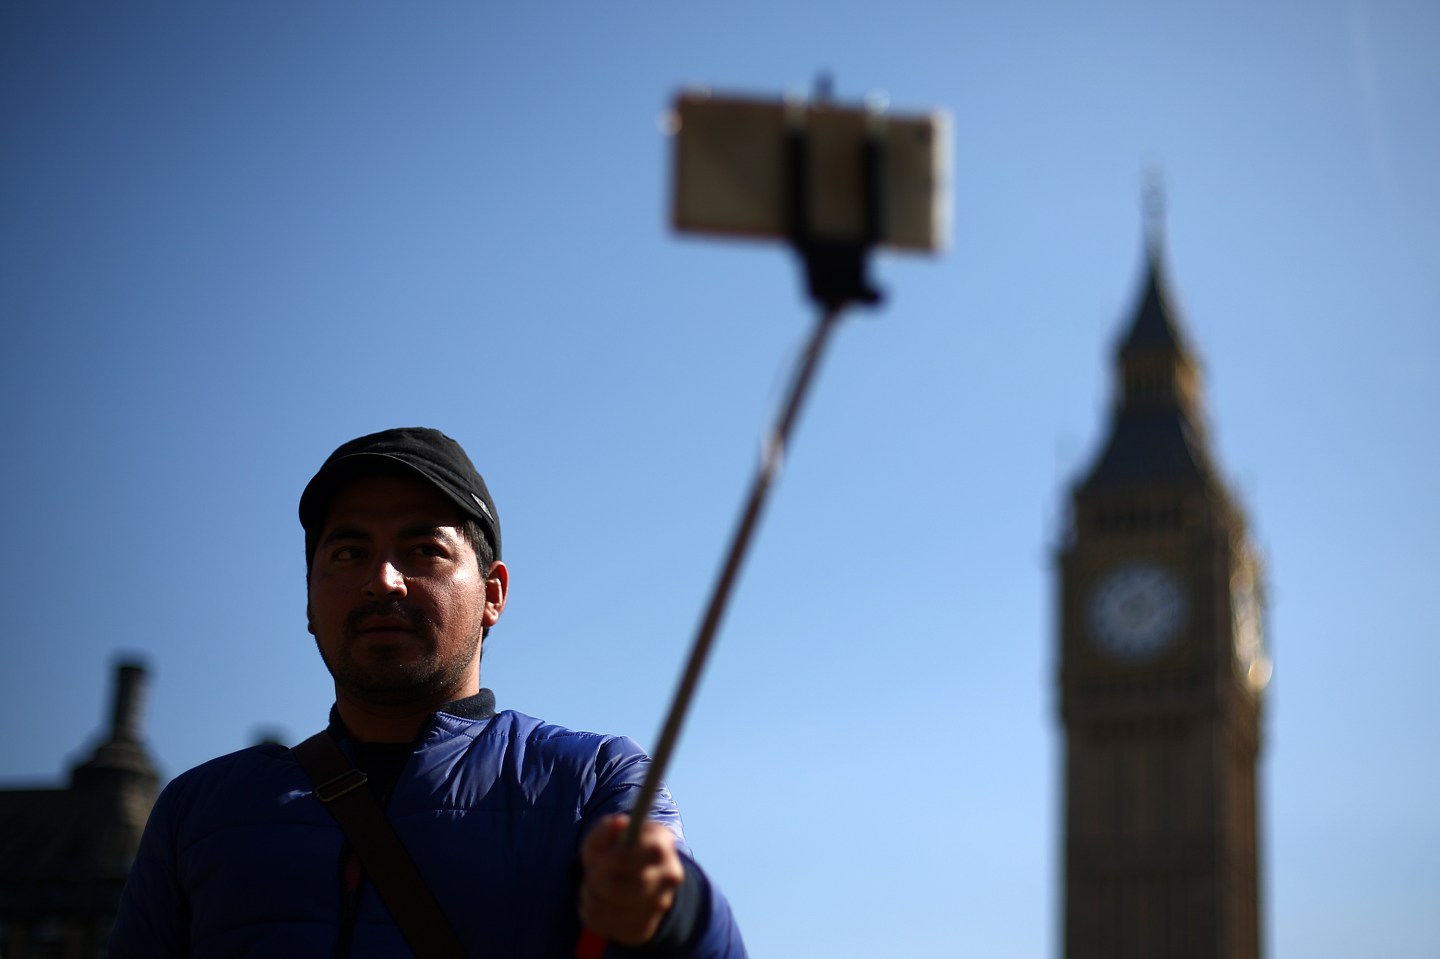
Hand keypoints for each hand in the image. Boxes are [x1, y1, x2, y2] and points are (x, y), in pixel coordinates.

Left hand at [579, 813, 684, 945]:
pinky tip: (601, 900)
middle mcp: (667, 879)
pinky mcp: (641, 930)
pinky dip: (591, 910)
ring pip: (605, 906)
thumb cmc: (623, 851)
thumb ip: (608, 827)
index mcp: (662, 847)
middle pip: (618, 886)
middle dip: (596, 878)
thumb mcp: (613, 834)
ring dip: (591, 893)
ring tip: (597, 884)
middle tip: (593, 871)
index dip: (609, 859)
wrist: (646, 881)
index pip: (632, 856)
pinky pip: (601, 922)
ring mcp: (657, 907)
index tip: (596, 859)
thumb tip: (617, 823)